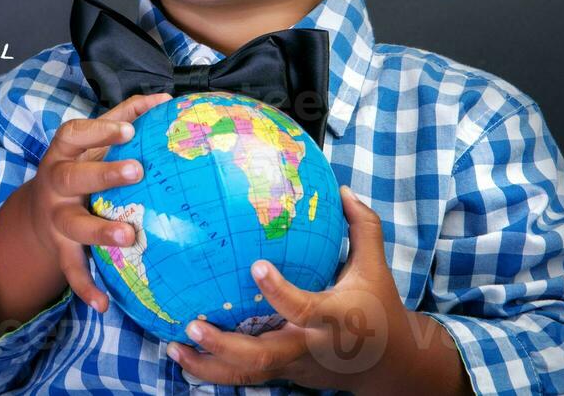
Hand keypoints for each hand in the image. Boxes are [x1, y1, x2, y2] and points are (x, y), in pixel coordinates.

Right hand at [24, 91, 174, 313]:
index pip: (75, 134)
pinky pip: (71, 269)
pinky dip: (85, 287)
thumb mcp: (92, 140)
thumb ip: (124, 116)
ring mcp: (56, 217)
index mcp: (63, 152)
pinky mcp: (59, 248)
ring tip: (129, 235)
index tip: (130, 130)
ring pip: (74, 224)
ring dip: (100, 230)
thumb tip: (165, 99)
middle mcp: (55, 183)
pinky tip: (103, 305)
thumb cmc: (78, 164)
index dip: (100, 131)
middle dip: (103, 173)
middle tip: (137, 170)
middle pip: (74, 176)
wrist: (37, 209)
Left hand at [166, 185, 433, 393]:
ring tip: (174, 346)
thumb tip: (340, 188)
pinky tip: (185, 355)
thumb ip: (361, 227)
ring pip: (249, 374)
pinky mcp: (286, 374)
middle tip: (194, 323)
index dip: (279, 291)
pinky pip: (248, 375)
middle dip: (226, 345)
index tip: (256, 266)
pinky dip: (214, 369)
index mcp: (334, 317)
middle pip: (265, 355)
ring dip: (209, 364)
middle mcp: (311, 345)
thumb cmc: (379, 307)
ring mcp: (296, 364)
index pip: (304, 308)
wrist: (389, 365)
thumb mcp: (374, 266)